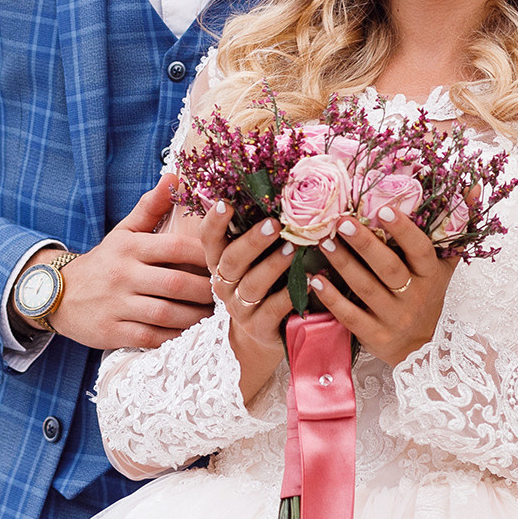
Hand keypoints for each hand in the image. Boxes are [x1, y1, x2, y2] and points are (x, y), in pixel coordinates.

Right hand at [41, 176, 215, 351]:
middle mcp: (122, 274)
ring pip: (166, 313)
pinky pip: (151, 337)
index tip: (224, 261)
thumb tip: (174, 176)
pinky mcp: (112, 332)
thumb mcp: (123, 232)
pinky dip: (173, 337)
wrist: (58, 295)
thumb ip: (150, 207)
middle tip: (225, 292)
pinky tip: (189, 333)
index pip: (175, 247)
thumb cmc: (103, 262)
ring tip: (213, 314)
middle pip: (175, 283)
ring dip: (195, 316)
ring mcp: (116, 305)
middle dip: (205, 290)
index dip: (205, 255)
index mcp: (129, 247)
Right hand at [195, 205, 294, 407]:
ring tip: (292, 249)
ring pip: (252, 284)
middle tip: (274, 224)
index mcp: (219, 261)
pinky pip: (272, 311)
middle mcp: (223, 283)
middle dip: (252, 241)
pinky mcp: (259, 328)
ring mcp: (239, 308)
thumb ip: (254, 229)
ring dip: (272, 266)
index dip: (214, 221)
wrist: (262, 333)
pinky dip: (290, 296)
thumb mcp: (251, 258)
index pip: (208, 239)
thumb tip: (272, 185)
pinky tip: (310, 281)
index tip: (226, 203)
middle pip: (231, 260)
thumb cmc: (261, 282)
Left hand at [310, 210, 457, 370]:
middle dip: (365, 243)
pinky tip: (315, 280)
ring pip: (367, 288)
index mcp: (431, 274)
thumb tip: (474, 187)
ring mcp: (394, 317)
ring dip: (343, 264)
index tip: (383, 209)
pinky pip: (351, 316)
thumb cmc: (428, 295)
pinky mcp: (375, 336)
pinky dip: (332, 298)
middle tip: (341, 221)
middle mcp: (414, 296)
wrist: (423, 349)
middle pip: (389, 268)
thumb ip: (455, 228)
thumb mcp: (446, 265)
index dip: (403, 231)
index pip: (420, 250)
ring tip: (324, 242)